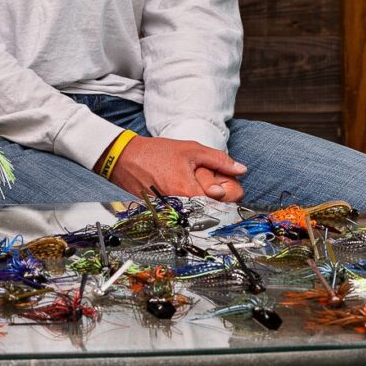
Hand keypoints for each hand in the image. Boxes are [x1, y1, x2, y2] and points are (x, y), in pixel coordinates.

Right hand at [108, 135, 246, 203]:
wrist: (123, 158)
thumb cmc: (156, 152)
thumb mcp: (191, 150)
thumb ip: (219, 160)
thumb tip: (241, 169)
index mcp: (188, 191)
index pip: (220, 205)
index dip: (228, 198)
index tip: (228, 190)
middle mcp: (179, 207)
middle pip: (209, 213)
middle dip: (217, 203)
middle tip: (215, 190)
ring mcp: (169, 213)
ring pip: (195, 215)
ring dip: (203, 206)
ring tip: (199, 191)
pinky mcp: (161, 214)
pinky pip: (182, 215)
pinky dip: (188, 207)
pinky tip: (185, 194)